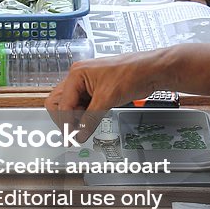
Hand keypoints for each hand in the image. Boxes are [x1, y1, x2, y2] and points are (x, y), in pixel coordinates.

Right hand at [46, 50, 160, 134]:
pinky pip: (82, 104)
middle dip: (65, 118)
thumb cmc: (131, 74)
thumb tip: (79, 134)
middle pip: (59, 102)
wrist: (150, 71)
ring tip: (84, 128)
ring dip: (75, 117)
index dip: (66, 122)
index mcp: (76, 74)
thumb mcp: (107, 99)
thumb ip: (90, 119)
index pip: (62, 103)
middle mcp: (78, 77)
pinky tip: (90, 122)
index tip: (70, 137)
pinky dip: (84, 115)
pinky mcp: (96, 90)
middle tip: (74, 133)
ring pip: (70, 104)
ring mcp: (86, 83)